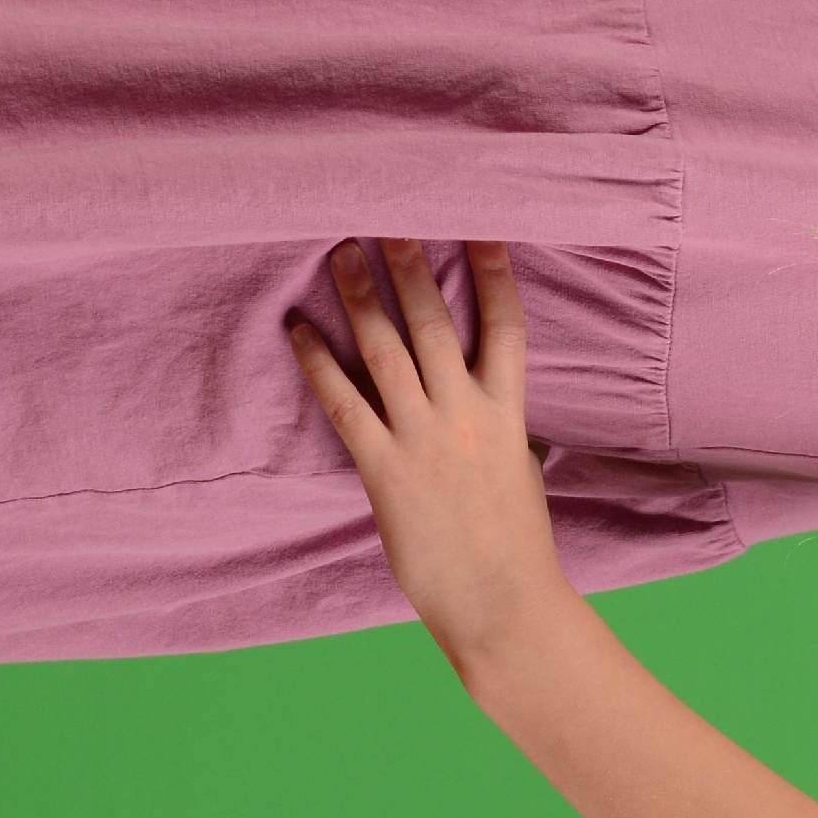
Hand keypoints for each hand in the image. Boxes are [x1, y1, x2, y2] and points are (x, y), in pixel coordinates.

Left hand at [286, 239, 573, 661]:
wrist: (501, 599)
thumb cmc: (516, 540)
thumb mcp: (522, 466)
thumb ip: (504, 425)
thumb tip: (496, 402)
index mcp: (508, 411)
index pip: (505, 323)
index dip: (493, 271)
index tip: (480, 225)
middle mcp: (465, 414)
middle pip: (434, 322)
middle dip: (412, 265)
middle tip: (390, 218)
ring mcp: (421, 439)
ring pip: (386, 349)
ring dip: (362, 296)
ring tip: (343, 251)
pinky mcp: (382, 469)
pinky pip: (342, 402)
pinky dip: (316, 361)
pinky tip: (296, 327)